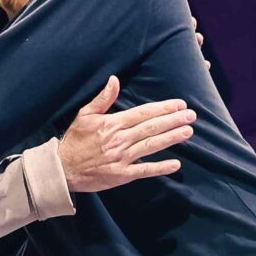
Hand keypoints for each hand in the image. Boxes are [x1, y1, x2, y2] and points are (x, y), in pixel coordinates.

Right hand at [56, 77, 189, 193]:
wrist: (63, 169)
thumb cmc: (75, 140)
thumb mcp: (85, 115)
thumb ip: (102, 98)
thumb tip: (114, 79)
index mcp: (112, 124)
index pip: (143, 113)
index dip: (163, 108)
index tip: (179, 104)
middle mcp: (119, 140)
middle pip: (151, 128)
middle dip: (172, 120)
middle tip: (191, 115)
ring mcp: (121, 158)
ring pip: (151, 146)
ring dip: (171, 138)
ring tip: (188, 131)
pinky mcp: (121, 175)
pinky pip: (144, 171)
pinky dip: (160, 168)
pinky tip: (176, 164)